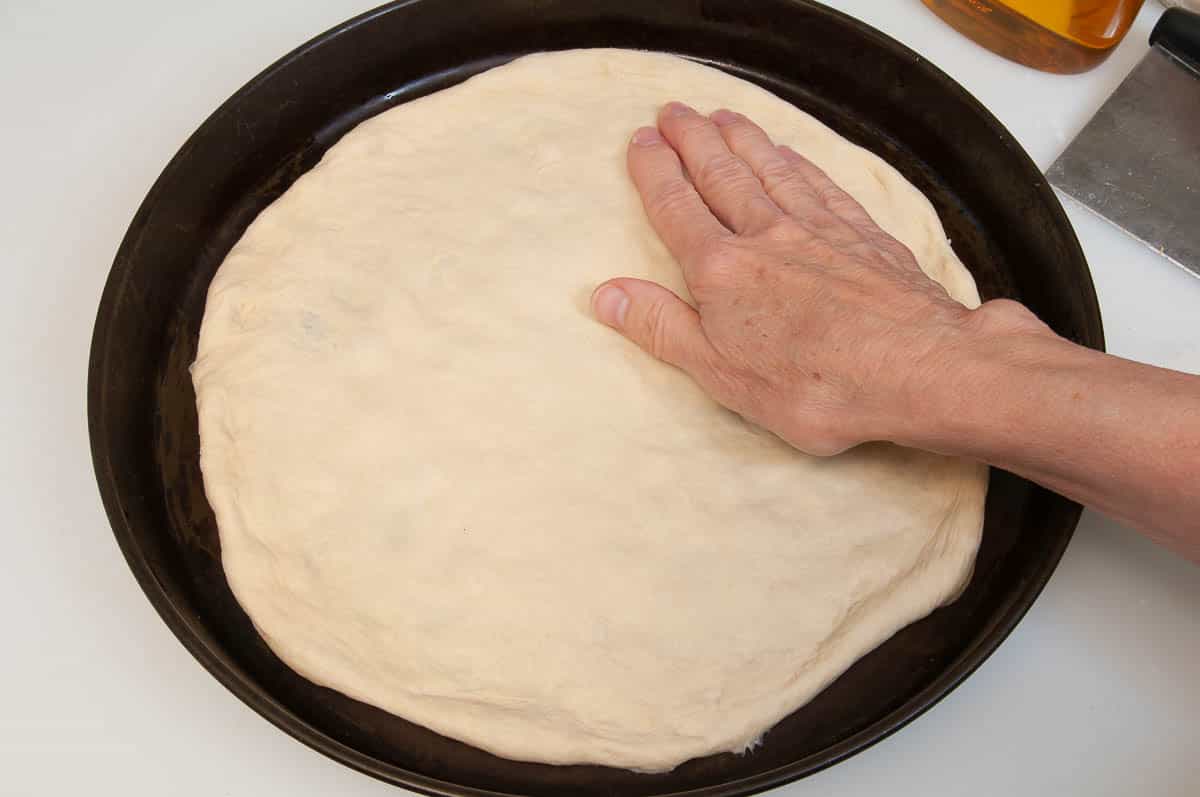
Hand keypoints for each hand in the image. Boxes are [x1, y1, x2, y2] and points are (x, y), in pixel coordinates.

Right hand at [592, 102, 1042, 454]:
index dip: (654, 172)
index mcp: (723, 270)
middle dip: (693, 139)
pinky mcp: (863, 235)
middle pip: (721, 174)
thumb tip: (605, 293)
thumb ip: (662, 327)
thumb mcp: (719, 373)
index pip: (677, 208)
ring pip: (771, 168)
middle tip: (673, 111)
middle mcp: (767, 235)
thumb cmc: (814, 385)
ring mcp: (819, 229)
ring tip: (723, 116)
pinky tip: (790, 154)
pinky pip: (819, 182)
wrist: (917, 369)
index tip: (639, 142)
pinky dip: (797, 161)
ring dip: (742, 139)